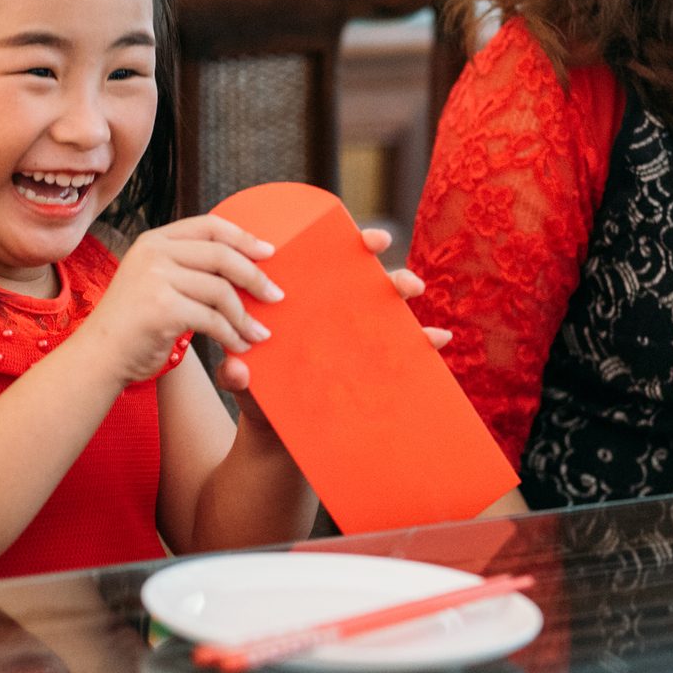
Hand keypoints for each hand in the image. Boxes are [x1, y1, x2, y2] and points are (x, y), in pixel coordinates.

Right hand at [75, 216, 281, 384]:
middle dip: (255, 277)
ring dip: (245, 316)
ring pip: (221, 291)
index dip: (243, 237)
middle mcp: (153, 253)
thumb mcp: (155, 282)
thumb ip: (186, 268)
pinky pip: (213, 319)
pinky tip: (239, 347)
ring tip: (259, 334)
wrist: (98, 358)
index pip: (208, 226)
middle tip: (276, 296)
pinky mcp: (162, 308)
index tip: (268, 252)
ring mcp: (155, 279)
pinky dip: (232, 335)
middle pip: (221, 256)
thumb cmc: (133, 325)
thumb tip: (243, 263)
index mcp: (153, 241)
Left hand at [212, 227, 451, 396]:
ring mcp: (356, 339)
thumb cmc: (258, 396)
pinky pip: (405, 350)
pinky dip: (425, 341)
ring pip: (388, 307)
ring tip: (411, 286)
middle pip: (362, 279)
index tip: (358, 237)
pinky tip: (437, 338)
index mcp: (301, 306)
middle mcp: (333, 315)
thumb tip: (236, 368)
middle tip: (383, 252)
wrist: (274, 436)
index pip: (322, 265)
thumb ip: (235, 375)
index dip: (342, 244)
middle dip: (378, 260)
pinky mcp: (374, 367)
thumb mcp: (243, 382)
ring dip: (404, 290)